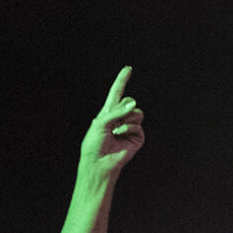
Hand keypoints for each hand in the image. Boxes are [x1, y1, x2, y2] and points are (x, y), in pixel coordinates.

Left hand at [78, 66, 145, 185]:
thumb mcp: (100, 123)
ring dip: (126, 120)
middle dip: (123, 108)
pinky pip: (138, 126)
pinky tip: (120, 136)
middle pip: (130, 102)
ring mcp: (129, 128)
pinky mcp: (137, 138)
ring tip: (116, 130)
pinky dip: (129, 129)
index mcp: (108, 112)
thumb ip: (116, 112)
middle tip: (114, 121)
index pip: (116, 92)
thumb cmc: (94, 144)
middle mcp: (120, 118)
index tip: (127, 68)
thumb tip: (134, 104)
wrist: (99, 163)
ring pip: (137, 113)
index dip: (122, 80)